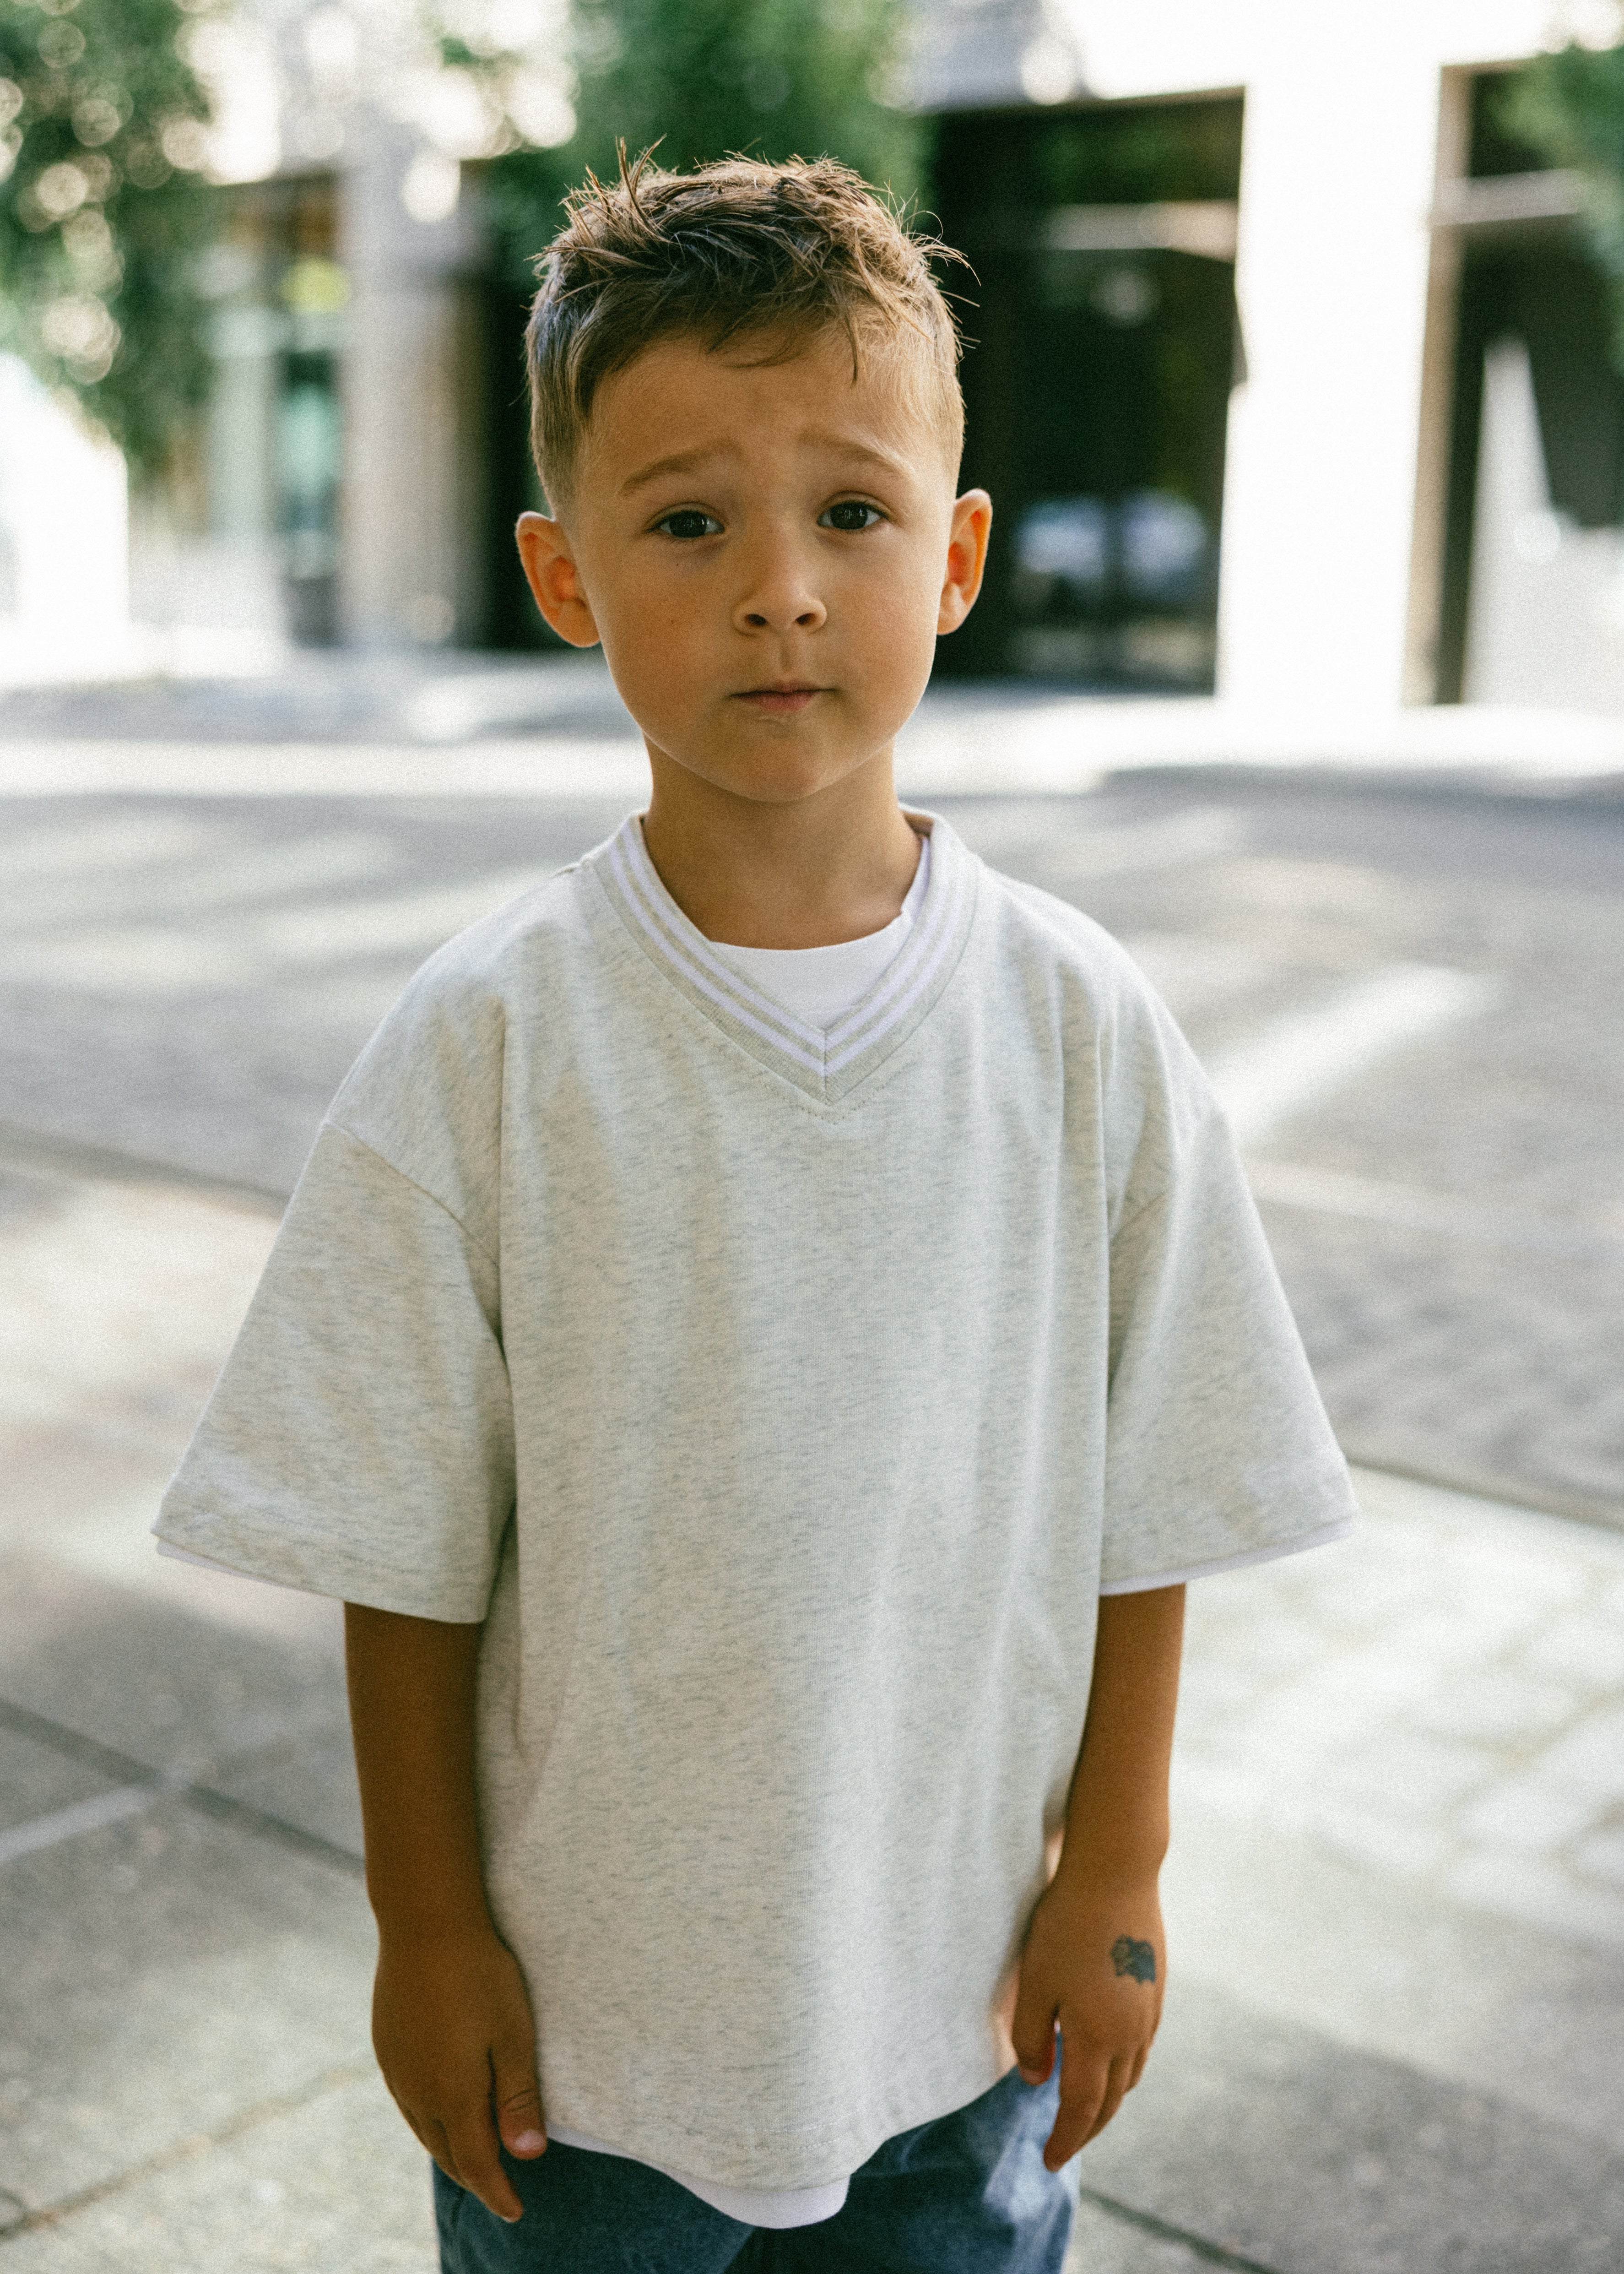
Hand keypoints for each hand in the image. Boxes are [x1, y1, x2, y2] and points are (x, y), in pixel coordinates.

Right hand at [371, 1925, 546, 2222]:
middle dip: (475, 2176)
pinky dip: (429, 2121)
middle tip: (499, 2189)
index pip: (477, 2164)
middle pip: (448, 2154)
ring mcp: (397, 2071)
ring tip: (473, 2158)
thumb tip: (528, 2156)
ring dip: (450, 2149)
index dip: (498, 2192)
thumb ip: (518, 2097)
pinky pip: (408, 2103)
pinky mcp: (386, 2047)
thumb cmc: (480, 1973)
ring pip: (424, 2130)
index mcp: (453, 2095)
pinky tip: (440, 2111)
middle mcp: (418, 2092)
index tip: (516, 2210)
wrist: (424, 1922)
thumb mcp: (514, 2033)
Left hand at [1010, 1869, 1164, 2168]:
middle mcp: (1130, 2035)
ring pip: (1130, 2075)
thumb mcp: (1033, 1982)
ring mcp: (1148, 2012)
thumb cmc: (1066, 1925)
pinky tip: (1108, 2058)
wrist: (1117, 1873)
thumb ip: (1030, 2037)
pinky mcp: (1155, 1989)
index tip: (1049, 2161)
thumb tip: (1034, 2080)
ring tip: (1083, 2106)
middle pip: (1110, 2101)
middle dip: (1086, 2130)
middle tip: (1064, 2144)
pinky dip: (1122, 2068)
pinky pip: (1141, 2047)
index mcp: (1097, 2038)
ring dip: (1107, 2100)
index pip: (1080, 2109)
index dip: (1065, 2140)